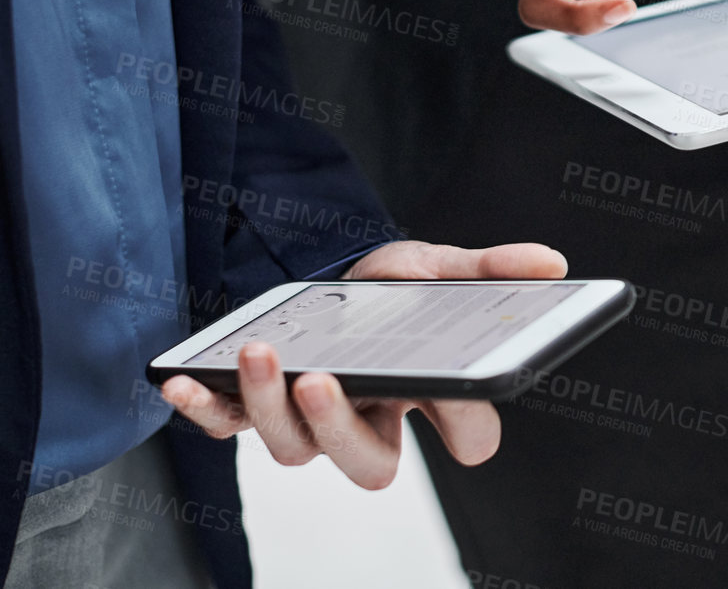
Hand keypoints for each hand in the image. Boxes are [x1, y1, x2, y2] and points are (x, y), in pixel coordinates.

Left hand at [160, 241, 566, 485]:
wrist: (330, 268)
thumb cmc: (392, 286)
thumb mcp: (441, 268)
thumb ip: (491, 269)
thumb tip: (550, 264)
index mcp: (426, 396)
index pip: (466, 434)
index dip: (464, 427)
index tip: (458, 406)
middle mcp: (369, 421)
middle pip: (364, 464)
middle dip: (336, 428)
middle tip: (324, 381)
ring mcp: (308, 419)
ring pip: (291, 448)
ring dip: (269, 403)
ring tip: (261, 351)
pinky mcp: (253, 406)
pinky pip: (224, 425)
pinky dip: (199, 408)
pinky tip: (177, 380)